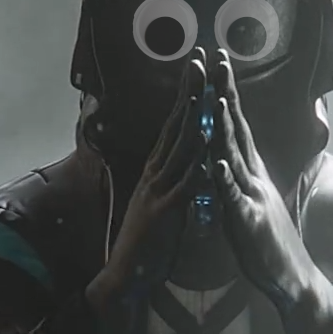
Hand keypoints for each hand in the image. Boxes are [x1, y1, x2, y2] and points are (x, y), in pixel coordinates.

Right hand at [86, 53, 206, 313]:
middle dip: (188, 92)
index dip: (188, 93)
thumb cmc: (148, 232)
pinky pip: (183, 186)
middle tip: (198, 60)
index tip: (198, 66)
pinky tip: (206, 150)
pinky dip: (195, 167)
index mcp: (159, 164)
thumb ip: (171, 169)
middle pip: (175, 124)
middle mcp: (156, 169)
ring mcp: (158, 188)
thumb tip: (183, 148)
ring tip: (203, 93)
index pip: (176, 121)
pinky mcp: (163, 212)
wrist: (126, 273)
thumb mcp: (160, 192)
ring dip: (191, 120)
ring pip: (178, 148)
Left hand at [210, 49, 332, 330]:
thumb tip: (224, 149)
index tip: (217, 64)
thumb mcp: (250, 194)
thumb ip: (237, 170)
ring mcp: (253, 195)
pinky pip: (235, 199)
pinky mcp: (250, 222)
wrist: (291, 275)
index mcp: (247, 167)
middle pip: (237, 128)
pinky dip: (225, 181)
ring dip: (226, 129)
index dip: (224, 93)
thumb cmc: (266, 234)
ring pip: (236, 156)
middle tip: (219, 60)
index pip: (234, 123)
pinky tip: (217, 164)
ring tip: (217, 101)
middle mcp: (251, 173)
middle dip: (226, 93)